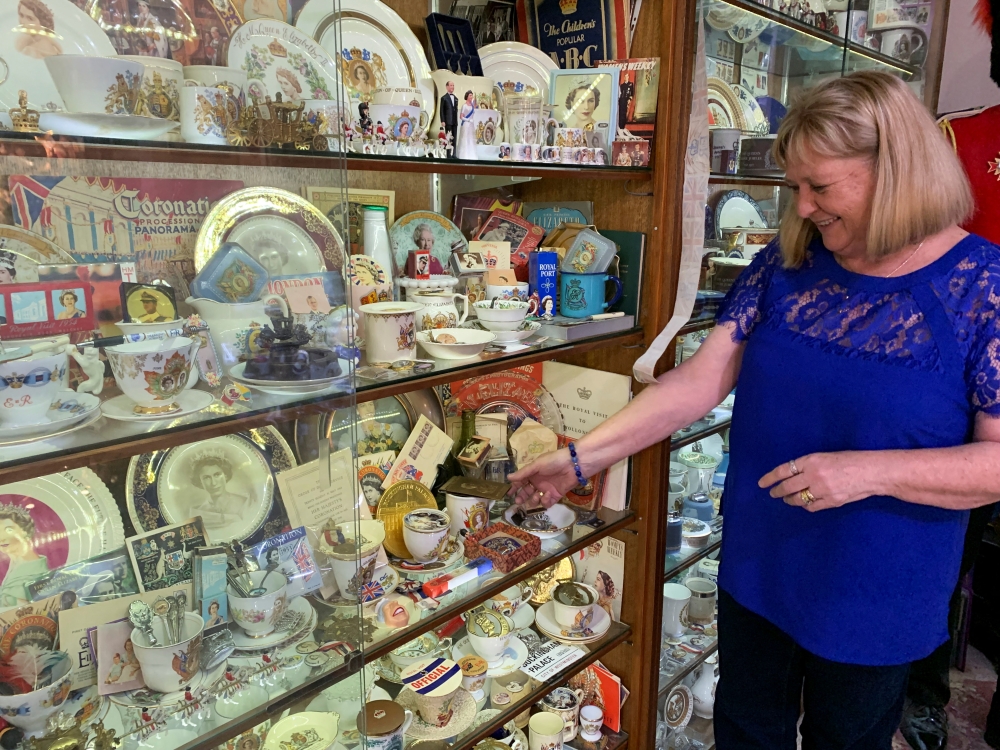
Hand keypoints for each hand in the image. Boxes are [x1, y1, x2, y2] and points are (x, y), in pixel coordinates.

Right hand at [508, 448, 577, 507]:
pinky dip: (545, 501)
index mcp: (533, 473)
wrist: (573, 465)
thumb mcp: (536, 465)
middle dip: (522, 497)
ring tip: (535, 496)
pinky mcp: (555, 496)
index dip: (515, 488)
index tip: (509, 494)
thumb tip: (508, 478)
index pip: (521, 482)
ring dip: (533, 500)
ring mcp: (546, 490)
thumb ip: (523, 473)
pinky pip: (547, 503)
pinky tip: (547, 494)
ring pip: (535, 500)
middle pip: (527, 493)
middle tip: (518, 501)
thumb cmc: (553, 461)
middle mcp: (538, 482)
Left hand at [758, 451, 876, 511]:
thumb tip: (792, 474)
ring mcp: (822, 490)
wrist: (873, 472)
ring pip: (798, 499)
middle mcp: (814, 475)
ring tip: (786, 499)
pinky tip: (804, 503)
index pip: (784, 470)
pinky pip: (811, 506)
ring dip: (790, 499)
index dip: (770, 478)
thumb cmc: (850, 460)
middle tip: (773, 493)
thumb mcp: (825, 456)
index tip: (762, 483)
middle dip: (777, 491)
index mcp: (812, 460)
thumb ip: (809, 465)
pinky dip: (805, 505)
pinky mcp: (831, 502)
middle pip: (788, 487)